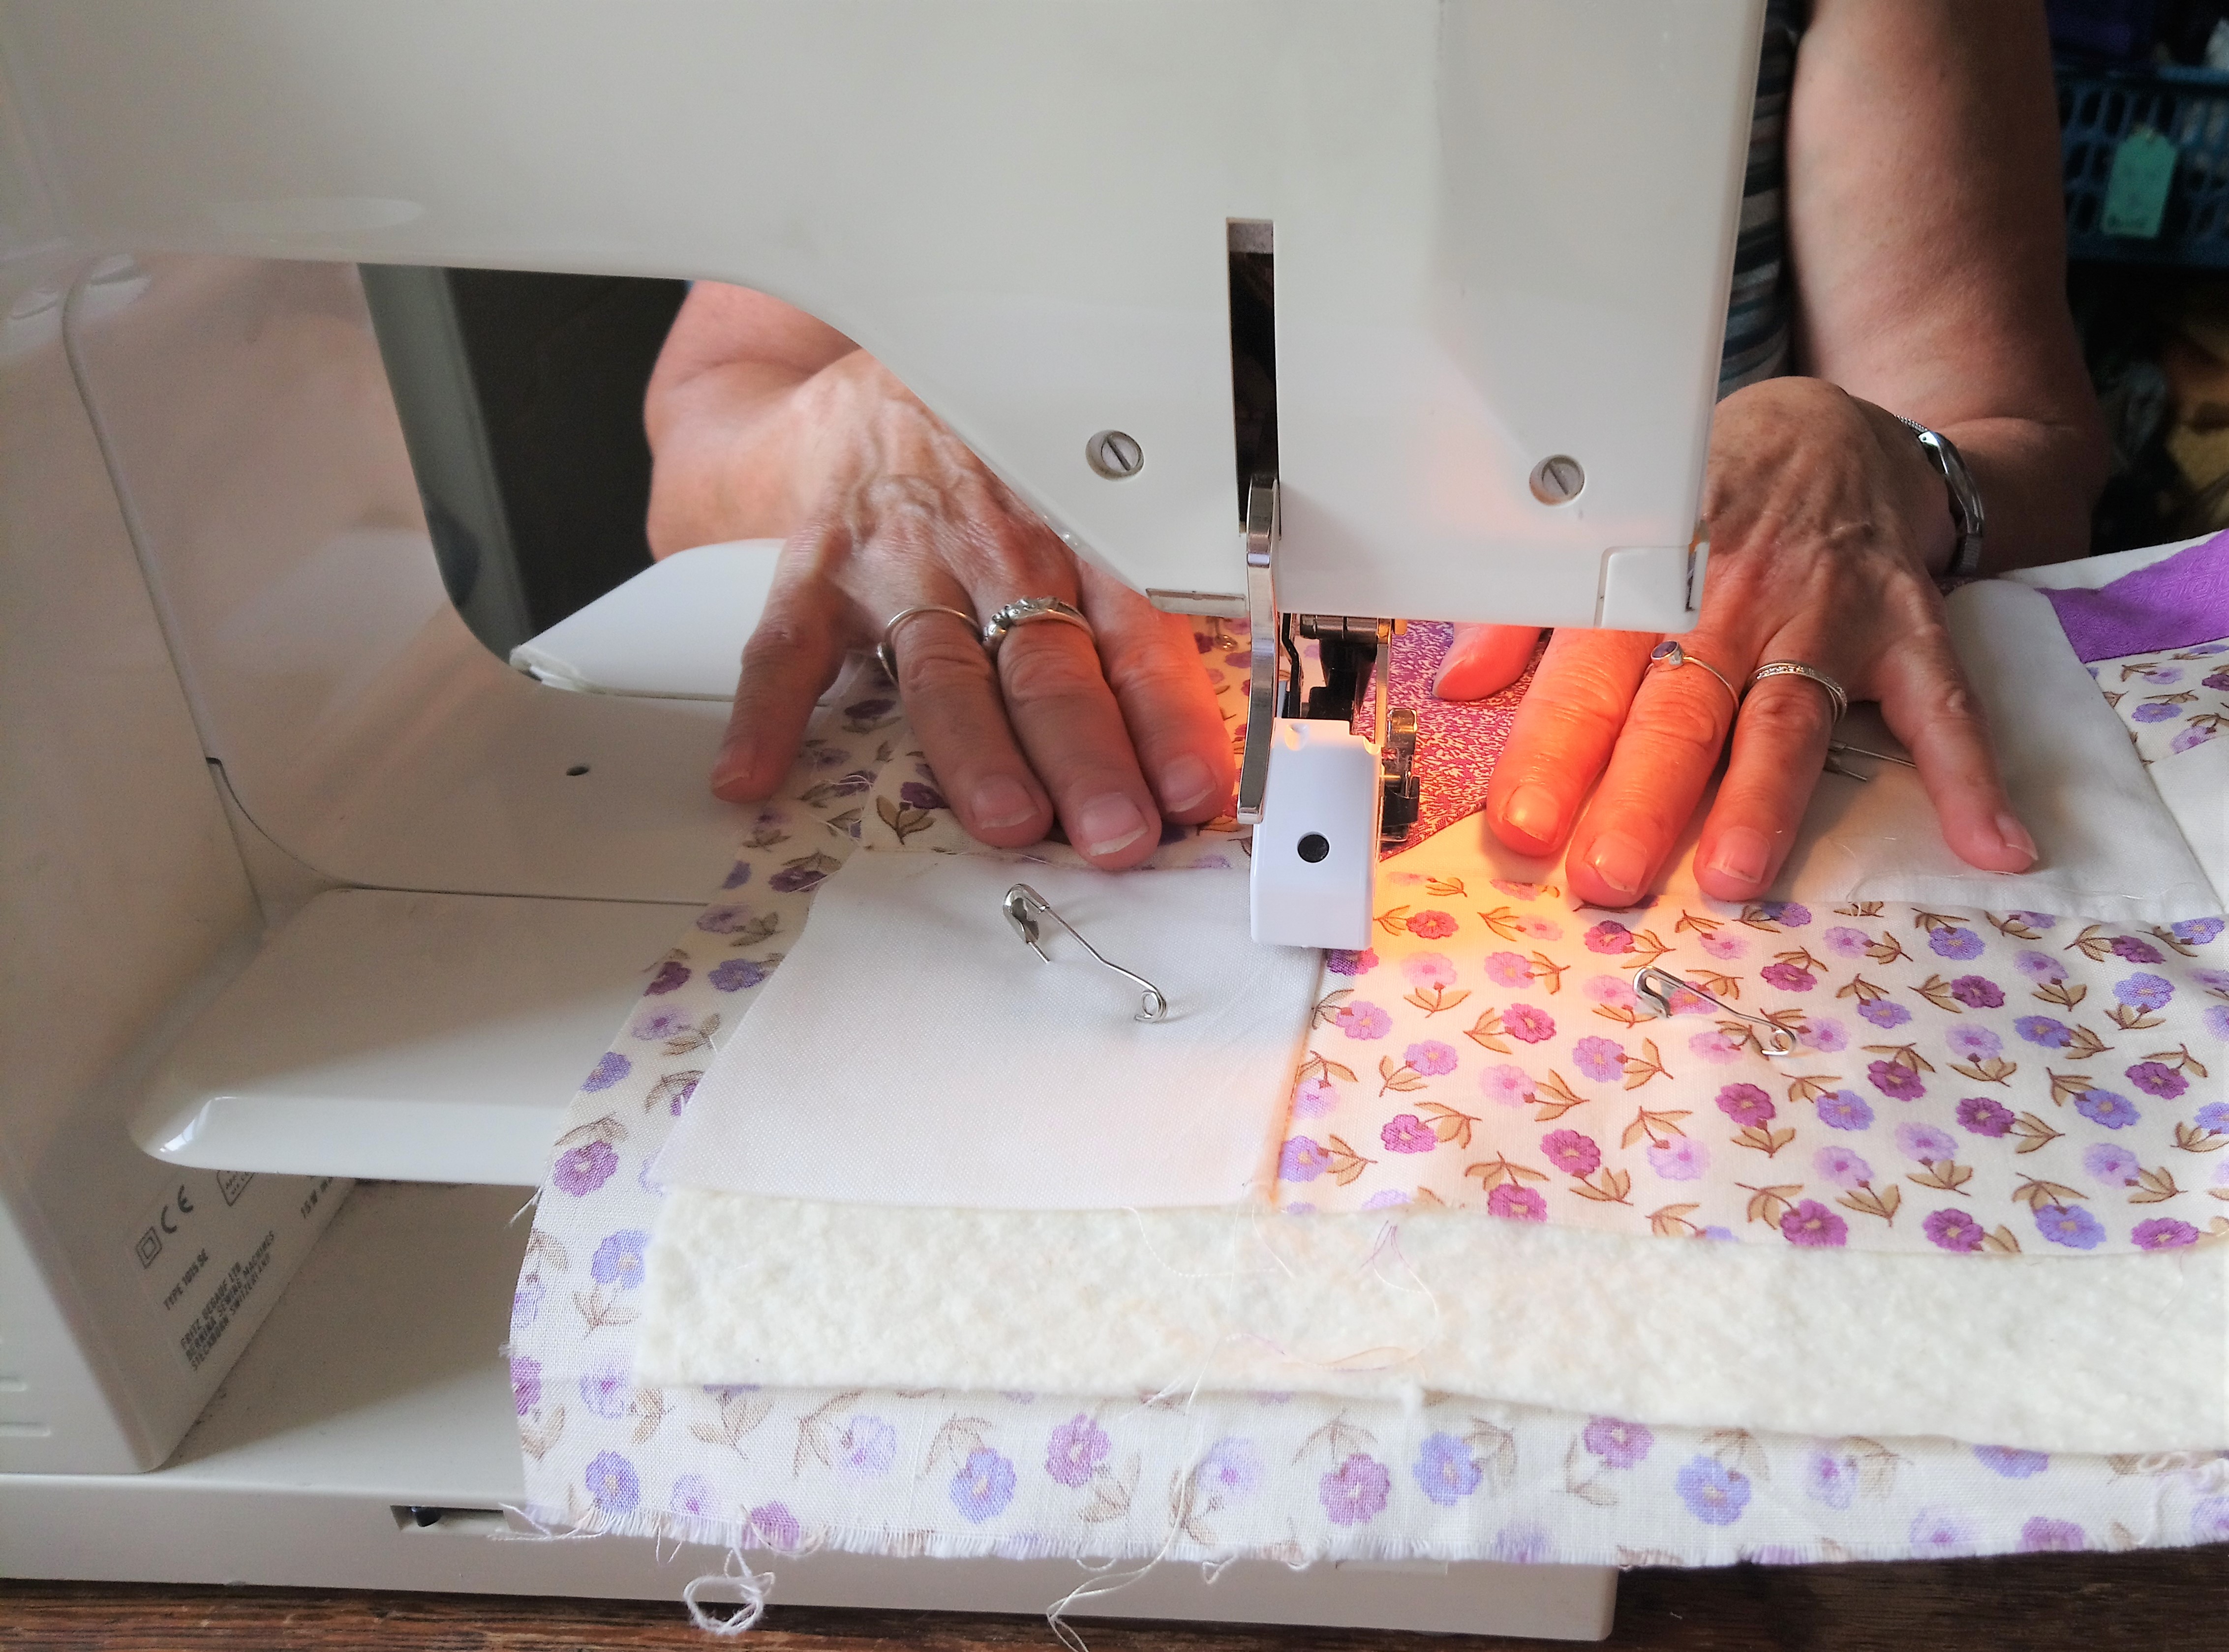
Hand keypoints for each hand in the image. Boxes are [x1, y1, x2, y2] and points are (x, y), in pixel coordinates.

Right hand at [699, 353, 1232, 867]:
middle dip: (1087, 756)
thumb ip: (1136, 607)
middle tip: (1114, 830)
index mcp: (1079, 544)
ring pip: (944, 670)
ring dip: (977, 752)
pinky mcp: (817, 571)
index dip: (1168, 720)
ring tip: (1005, 819)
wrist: (881, 376)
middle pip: (1048, 668)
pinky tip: (754, 776)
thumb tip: (1203, 736)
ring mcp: (900, 565)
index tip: (1194, 789)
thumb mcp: (1092, 503)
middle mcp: (995, 554)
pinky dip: (768, 714)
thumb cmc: (1003, 460)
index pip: (1137, 642)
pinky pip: (786, 646)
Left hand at [1434, 377, 2037, 908]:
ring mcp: (1827, 614)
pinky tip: (1992, 843)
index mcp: (1647, 579)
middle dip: (1642, 796)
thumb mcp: (1605, 533)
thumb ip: (1528, 614)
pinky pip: (1942, 705)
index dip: (1553, 747)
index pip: (1590, 672)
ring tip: (1737, 873)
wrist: (1827, 429)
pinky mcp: (1907, 625)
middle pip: (1681, 708)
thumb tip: (1455, 683)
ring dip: (1762, 799)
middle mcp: (1734, 598)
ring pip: (1786, 717)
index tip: (1522, 821)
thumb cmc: (1697, 500)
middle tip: (1607, 874)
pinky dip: (1970, 773)